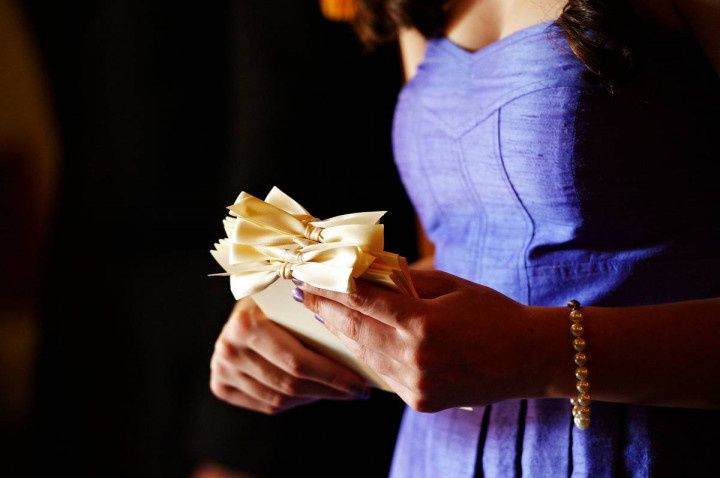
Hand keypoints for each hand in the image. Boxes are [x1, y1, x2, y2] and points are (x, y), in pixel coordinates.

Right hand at [209, 297, 369, 413]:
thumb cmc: (275, 302)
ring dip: (315, 397)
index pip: (297, 360)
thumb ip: (312, 319)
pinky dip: (295, 402)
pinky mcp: (220, 385)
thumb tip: (354, 346)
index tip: (361, 383)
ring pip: (280, 398)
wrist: (241, 308)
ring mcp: (221, 369)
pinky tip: (313, 393)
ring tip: (339, 393)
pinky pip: (268, 405)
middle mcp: (228, 348)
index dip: (333, 375)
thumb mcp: (289, 302)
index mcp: (246, 323)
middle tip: (357, 392)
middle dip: (330, 390)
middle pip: (290, 382)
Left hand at [296, 269, 536, 411]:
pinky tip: (358, 338)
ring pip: (364, 355)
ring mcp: (416, 384)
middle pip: (356, 330)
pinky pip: (383, 374)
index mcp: (424, 324)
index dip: (332, 289)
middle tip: (306, 295)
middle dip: (328, 311)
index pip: (363, 302)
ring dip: (342, 333)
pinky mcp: (421, 401)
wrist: (530, 358)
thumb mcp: (453, 286)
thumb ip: (409, 281)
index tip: (310, 278)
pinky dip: (367, 354)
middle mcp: (415, 358)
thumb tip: (371, 271)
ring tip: (325, 315)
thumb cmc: (494, 314)